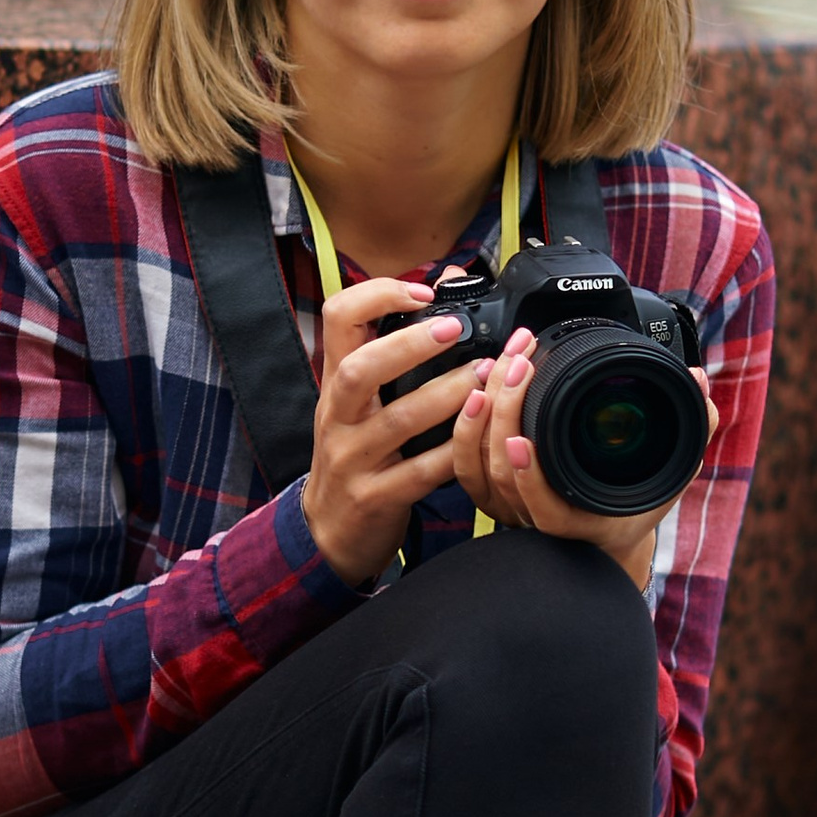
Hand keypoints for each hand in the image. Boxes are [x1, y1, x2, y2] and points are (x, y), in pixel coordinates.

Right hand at [301, 277, 484, 588]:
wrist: (329, 531)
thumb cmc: (355, 454)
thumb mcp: (359, 403)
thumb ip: (391, 353)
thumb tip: (442, 285)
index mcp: (336, 384)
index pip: (337, 319)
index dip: (376, 295)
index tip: (420, 291)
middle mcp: (337, 416)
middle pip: (359, 369)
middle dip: (409, 345)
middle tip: (455, 328)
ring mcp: (352, 459)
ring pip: (398, 421)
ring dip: (448, 395)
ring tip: (487, 376)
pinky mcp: (375, 497)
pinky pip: (419, 472)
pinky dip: (454, 452)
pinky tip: (484, 437)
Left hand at [452, 331, 715, 592]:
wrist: (607, 534)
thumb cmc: (638, 500)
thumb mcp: (677, 466)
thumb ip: (695, 425)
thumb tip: (697, 379)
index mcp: (584, 521)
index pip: (546, 513)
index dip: (528, 482)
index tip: (519, 440)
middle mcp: (541, 520)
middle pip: (503, 477)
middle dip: (505, 412)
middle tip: (521, 361)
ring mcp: (512, 509)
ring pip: (479, 470)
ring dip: (482, 413)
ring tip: (502, 364)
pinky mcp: (494, 492)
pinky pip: (465, 467)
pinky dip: (466, 427)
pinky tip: (477, 387)